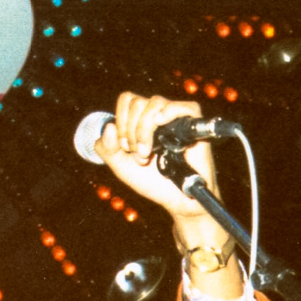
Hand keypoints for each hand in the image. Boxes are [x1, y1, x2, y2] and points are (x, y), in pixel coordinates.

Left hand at [91, 93, 220, 226]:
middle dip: (132, 131)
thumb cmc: (152, 181)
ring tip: (149, 154)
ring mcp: (176, 118)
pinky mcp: (194, 124)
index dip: (121, 121)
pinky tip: (162, 124)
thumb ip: (106, 148)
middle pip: (137, 102)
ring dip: (145, 131)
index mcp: (140, 119)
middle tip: (139, 155)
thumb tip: (109, 126)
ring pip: (154, 103)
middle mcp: (158, 115)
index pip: (127, 100)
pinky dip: (169, 112)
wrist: (175, 199)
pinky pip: (183, 106)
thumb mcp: (120, 167)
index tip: (125, 147)